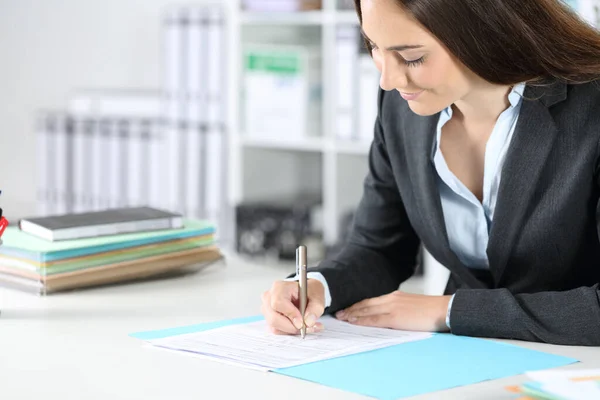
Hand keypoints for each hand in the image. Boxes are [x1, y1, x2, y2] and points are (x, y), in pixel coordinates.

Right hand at [261, 279, 325, 334]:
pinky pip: (277, 330)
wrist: (306, 293)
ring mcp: (267, 309)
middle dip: (292, 326)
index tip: (302, 321)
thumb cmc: (309, 291)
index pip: (278, 303)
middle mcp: (269, 298)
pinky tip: (301, 327)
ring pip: (275, 327)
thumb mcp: (318, 295)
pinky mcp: (269, 319)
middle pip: (274, 318)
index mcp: (279, 287)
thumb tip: (308, 322)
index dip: (290, 314)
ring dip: (292, 330)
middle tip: (308, 327)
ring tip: (308, 327)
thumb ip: (315, 308)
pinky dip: (290, 331)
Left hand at [335, 291, 451, 331]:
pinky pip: (374, 319)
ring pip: (367, 310)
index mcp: (396, 297)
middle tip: (339, 313)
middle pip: (366, 304)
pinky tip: (353, 322)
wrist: (444, 310)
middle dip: (352, 309)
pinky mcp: (395, 317)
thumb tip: (392, 318)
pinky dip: (362, 320)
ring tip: (342, 318)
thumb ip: (400, 310)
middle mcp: (391, 299)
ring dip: (353, 314)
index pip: (372, 301)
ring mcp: (392, 307)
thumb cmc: (432, 311)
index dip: (359, 305)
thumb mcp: (412, 307)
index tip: (349, 309)